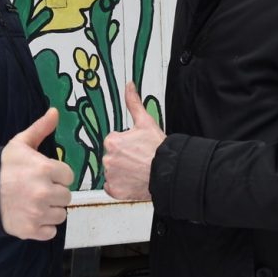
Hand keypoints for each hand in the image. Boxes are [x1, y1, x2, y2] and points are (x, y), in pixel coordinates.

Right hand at [0, 107, 73, 240]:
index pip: (68, 176)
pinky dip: (44, 226)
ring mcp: (38, 213)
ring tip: (35, 202)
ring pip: (61, 214)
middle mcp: (44, 192)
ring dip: (51, 209)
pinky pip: (51, 231)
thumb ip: (41, 128)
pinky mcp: (31, 230)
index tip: (45, 174)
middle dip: (55, 192)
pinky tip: (32, 215)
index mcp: (44, 169)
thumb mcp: (20, 143)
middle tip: (38, 189)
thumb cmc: (3, 167)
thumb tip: (55, 111)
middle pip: (66, 196)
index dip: (57, 174)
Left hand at [103, 84, 164, 201]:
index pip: (113, 142)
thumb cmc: (158, 149)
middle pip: (112, 156)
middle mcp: (108, 159)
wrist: (169, 172)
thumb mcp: (146, 121)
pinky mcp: (115, 191)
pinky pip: (112, 187)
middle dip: (123, 157)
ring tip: (138, 170)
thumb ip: (133, 102)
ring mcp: (111, 176)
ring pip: (112, 172)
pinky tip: (132, 180)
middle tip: (139, 159)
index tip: (136, 147)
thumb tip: (129, 86)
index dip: (126, 144)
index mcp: (112, 142)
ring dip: (122, 171)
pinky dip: (120, 185)